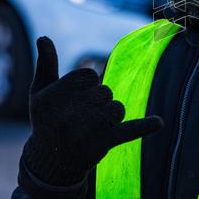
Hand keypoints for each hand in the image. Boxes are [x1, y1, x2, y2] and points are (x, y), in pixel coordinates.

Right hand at [22, 36, 162, 185]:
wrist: (50, 162)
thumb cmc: (46, 121)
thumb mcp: (40, 92)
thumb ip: (46, 64)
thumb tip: (43, 37)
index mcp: (60, 92)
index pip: (90, 76)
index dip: (84, 87)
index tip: (71, 102)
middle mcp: (74, 109)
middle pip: (105, 91)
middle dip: (96, 103)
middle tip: (79, 119)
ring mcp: (91, 127)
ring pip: (118, 108)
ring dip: (110, 117)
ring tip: (91, 130)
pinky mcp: (105, 142)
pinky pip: (130, 130)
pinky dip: (145, 126)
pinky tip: (159, 123)